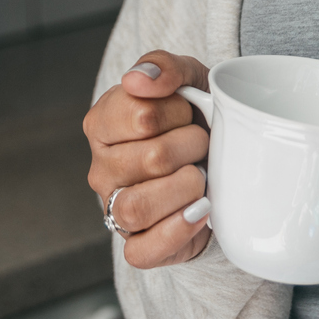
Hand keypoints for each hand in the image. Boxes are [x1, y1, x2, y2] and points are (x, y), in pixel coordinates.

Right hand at [83, 50, 213, 268]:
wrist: (217, 162)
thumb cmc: (194, 118)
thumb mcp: (188, 79)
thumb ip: (164, 67)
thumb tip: (138, 79)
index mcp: (103, 124)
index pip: (142, 116)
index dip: (178, 112)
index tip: (189, 112)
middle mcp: (102, 169)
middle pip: (151, 160)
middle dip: (192, 147)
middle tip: (202, 143)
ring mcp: (113, 209)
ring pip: (138, 207)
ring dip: (186, 188)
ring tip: (202, 176)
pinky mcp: (135, 245)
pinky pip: (142, 251)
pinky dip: (177, 231)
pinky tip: (200, 211)